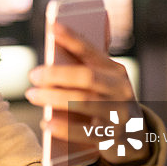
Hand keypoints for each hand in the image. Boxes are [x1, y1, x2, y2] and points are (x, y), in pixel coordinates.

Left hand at [25, 23, 148, 165]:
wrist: (134, 138)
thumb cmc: (107, 101)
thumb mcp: (104, 82)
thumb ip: (84, 67)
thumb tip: (54, 44)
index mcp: (116, 72)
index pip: (92, 52)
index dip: (72, 38)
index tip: (53, 27)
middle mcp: (121, 91)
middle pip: (86, 77)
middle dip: (56, 74)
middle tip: (32, 74)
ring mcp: (119, 115)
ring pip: (84, 102)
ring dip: (54, 98)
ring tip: (32, 95)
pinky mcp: (112, 138)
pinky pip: (85, 132)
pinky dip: (63, 128)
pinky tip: (46, 123)